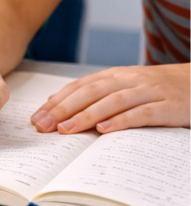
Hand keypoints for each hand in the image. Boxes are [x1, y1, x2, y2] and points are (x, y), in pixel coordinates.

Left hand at [30, 64, 190, 133]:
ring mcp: (151, 91)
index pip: (80, 86)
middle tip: (42, 126)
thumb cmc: (159, 90)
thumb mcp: (126, 87)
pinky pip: (143, 113)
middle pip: (91, 92)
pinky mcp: (169, 106)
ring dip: (87, 115)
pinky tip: (105, 130)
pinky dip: (122, 120)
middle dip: (63, 109)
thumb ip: (94, 94)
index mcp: (117, 75)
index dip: (57, 101)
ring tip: (66, 129)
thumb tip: (54, 103)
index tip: (36, 118)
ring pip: (113, 101)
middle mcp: (131, 80)